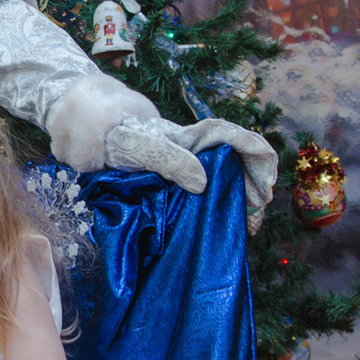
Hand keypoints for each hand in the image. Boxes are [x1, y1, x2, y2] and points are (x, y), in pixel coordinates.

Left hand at [103, 117, 279, 231]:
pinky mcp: (186, 180)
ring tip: (249, 222)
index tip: (263, 187)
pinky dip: (229, 206)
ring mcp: (194, 164)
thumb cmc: (118, 138)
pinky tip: (232, 222)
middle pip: (243, 159)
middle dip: (258, 183)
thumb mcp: (140, 147)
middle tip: (256, 212)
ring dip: (246, 197)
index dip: (258, 157)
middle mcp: (200, 148)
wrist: (96, 139)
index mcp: (194, 137)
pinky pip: (215, 191)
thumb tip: (202, 182)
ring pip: (233, 176)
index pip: (237, 137)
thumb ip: (170, 160)